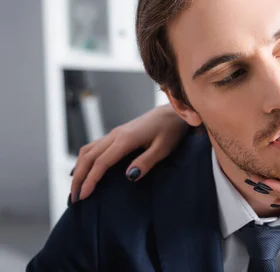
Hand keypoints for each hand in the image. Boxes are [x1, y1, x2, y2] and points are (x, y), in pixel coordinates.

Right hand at [70, 104, 188, 202]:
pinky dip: (84, 160)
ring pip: (88, 151)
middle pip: (88, 157)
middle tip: (74, 199)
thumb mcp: (164, 148)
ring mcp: (115, 133)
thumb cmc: (171, 130)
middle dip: (78, 178)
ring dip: (78, 169)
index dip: (90, 180)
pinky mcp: (118, 134)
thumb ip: (146, 161)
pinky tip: (83, 169)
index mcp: (126, 139)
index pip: (101, 162)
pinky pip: (94, 147)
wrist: (173, 112)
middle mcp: (115, 135)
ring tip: (76, 188)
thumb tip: (129, 176)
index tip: (83, 196)